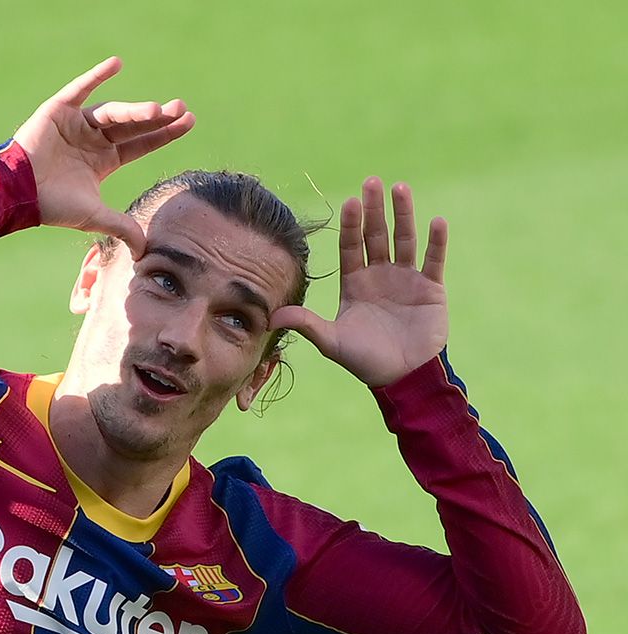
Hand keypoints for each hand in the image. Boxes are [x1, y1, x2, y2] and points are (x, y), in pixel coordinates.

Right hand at [12, 57, 194, 256]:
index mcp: (103, 160)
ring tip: (156, 111)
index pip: (140, 144)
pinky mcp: (58, 111)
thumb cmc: (52, 206)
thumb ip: (121, 227)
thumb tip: (144, 251)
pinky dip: (96, 76)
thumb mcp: (94, 217)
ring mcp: (76, 124)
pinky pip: (79, 89)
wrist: (17, 195)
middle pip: (132, 125)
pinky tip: (117, 64)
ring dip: (134, 110)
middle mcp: (92, 139)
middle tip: (181, 109)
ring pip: (111, 112)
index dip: (164, 134)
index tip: (188, 121)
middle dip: (157, 119)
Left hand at [271, 178, 448, 386]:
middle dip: (374, 210)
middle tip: (371, 181)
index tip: (350, 202)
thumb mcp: (331, 341)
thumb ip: (306, 324)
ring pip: (404, 240)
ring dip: (403, 215)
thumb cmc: (365, 361)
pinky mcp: (431, 289)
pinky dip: (436, 242)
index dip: (351, 225)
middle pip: (376, 235)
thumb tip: (272, 316)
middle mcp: (380, 276)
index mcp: (355, 283)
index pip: (351, 246)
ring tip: (399, 188)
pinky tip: (435, 221)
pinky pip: (433, 260)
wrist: (402, 379)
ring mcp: (406, 280)